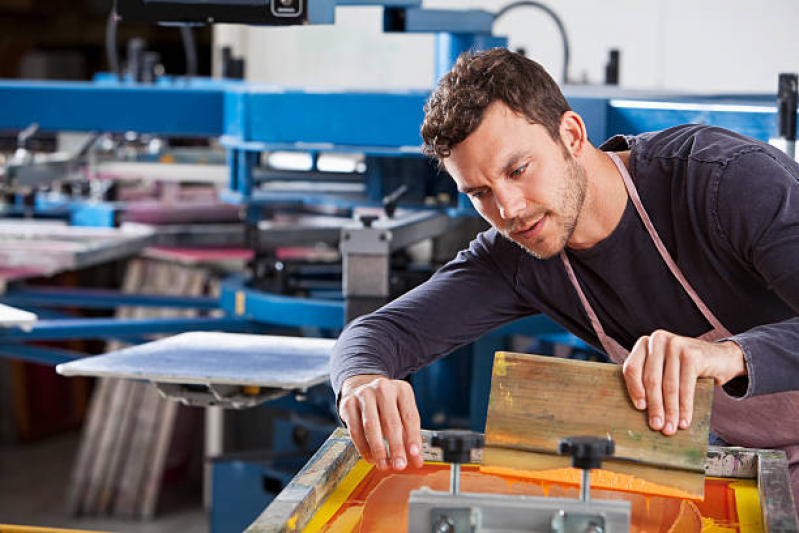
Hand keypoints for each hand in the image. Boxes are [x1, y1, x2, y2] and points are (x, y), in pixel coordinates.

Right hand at [338, 374, 423, 470]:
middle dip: (396, 447)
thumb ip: (409, 435)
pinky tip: (370, 457)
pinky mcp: (348, 403)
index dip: (413, 437)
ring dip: (378, 449)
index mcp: (402, 389)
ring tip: (383, 464)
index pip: (410, 416)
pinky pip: (355, 429)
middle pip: (391, 422)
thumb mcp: (401, 412)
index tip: (414, 454)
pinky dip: (363, 447)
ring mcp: (364, 394)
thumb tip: (416, 460)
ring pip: (371, 426)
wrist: (360, 386)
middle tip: (399, 465)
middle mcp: (383, 388)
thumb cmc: (385, 403)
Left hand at [623, 330, 746, 435]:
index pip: (632, 368)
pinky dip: (685, 407)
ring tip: (670, 428)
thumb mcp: (665, 369)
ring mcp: (675, 345)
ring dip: (670, 411)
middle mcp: (658, 340)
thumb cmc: (688, 368)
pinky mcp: (692, 354)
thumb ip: (652, 380)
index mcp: (645, 344)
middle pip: (651, 379)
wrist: (723, 358)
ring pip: (669, 385)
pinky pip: (685, 387)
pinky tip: (684, 421)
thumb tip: (641, 411)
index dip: (634, 389)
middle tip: (656, 426)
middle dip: (654, 406)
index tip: (639, 408)